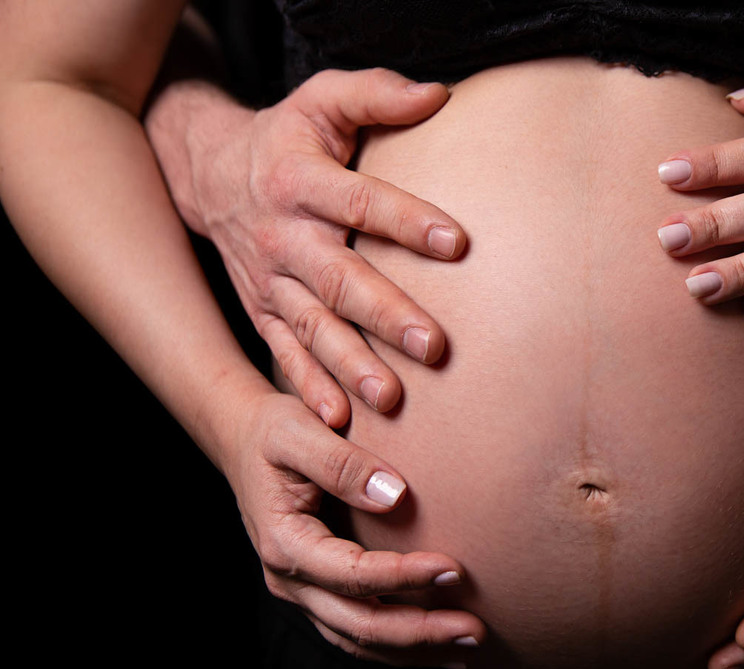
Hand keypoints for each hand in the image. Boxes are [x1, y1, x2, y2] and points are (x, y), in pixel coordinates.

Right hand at [161, 68, 465, 426]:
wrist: (208, 173)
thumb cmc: (288, 137)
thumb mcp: (323, 99)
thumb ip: (376, 94)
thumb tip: (439, 96)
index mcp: (302, 181)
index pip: (361, 201)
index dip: (407, 220)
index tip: (456, 244)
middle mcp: (284, 236)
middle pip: (339, 278)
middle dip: (385, 315)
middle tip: (433, 346)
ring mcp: (271, 282)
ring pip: (313, 328)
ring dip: (350, 366)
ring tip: (391, 399)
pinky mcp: (263, 313)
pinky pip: (284, 355)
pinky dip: (309, 388)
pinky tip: (337, 421)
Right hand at [225, 390, 485, 665]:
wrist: (243, 440)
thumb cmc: (274, 430)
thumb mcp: (296, 430)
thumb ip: (341, 462)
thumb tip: (394, 495)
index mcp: (286, 543)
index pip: (352, 574)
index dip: (404, 576)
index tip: (454, 568)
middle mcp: (290, 579)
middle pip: (360, 624)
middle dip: (420, 632)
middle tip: (476, 629)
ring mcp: (303, 592)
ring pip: (361, 640)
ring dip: (417, 649)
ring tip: (471, 642)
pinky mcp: (318, 593)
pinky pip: (359, 633)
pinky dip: (401, 645)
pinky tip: (443, 643)